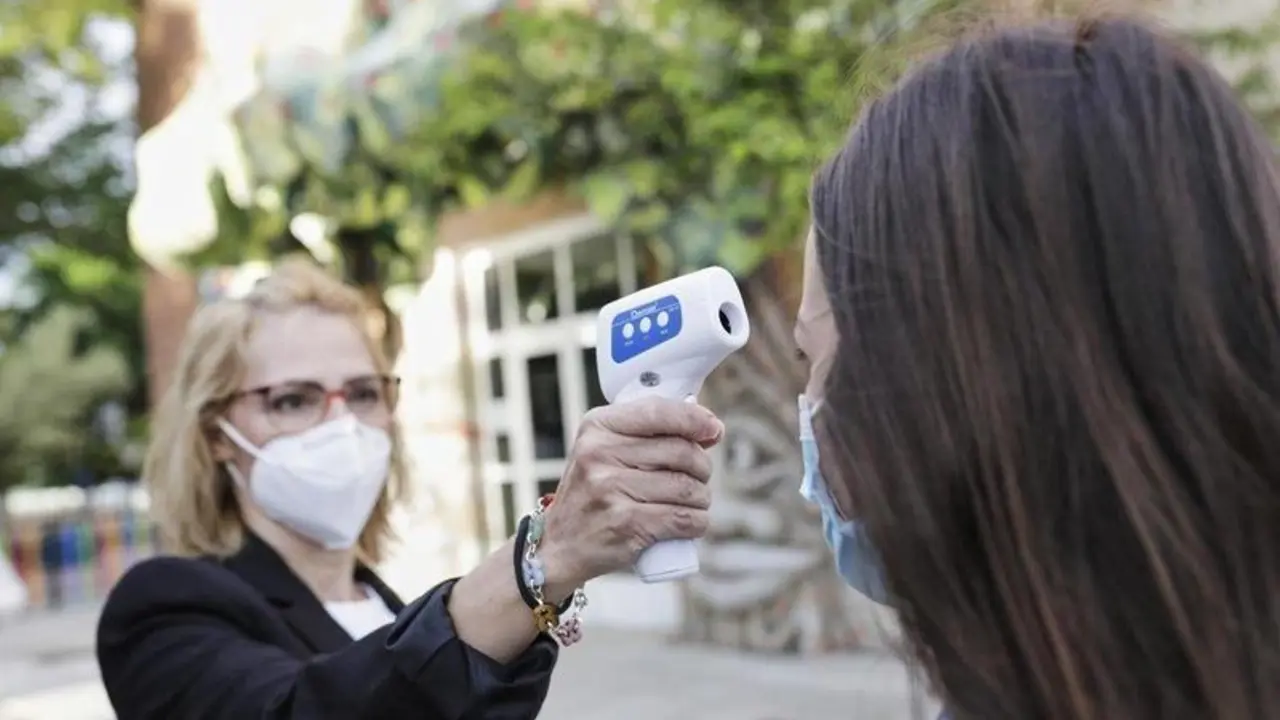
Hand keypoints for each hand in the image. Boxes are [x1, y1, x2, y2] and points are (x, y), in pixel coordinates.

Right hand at [538, 398, 723, 593]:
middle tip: (698, 477)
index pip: (658, 411)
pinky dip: (698, 522)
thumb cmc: (593, 494)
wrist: (559, 545)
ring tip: (692, 503)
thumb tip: (710, 428)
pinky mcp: (626, 523)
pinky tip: (692, 522)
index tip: (714, 430)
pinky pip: (684, 519)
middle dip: (702, 467)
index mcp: (597, 427)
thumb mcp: (604, 450)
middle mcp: (600, 453)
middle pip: (681, 451)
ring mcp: (610, 488)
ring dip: (702, 498)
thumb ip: (647, 434)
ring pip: (687, 488)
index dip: (694, 420)